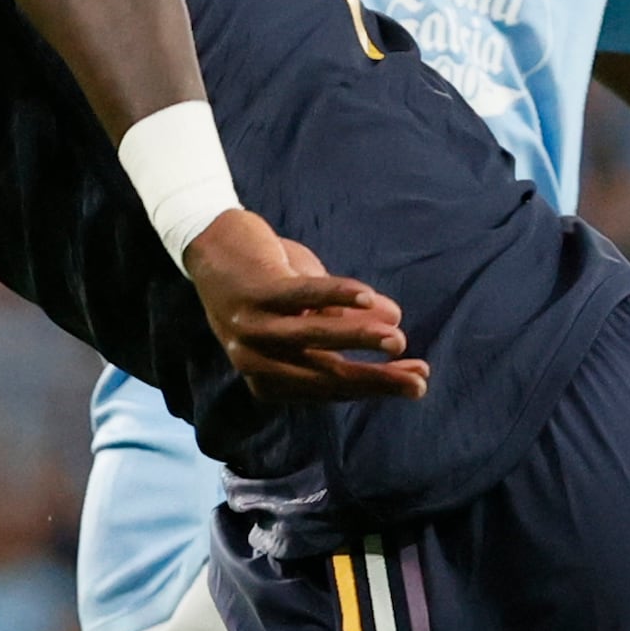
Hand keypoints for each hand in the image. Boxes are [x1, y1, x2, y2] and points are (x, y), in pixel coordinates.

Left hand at [182, 211, 428, 404]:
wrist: (211, 241)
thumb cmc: (267, 279)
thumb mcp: (310, 306)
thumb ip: (347, 319)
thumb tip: (396, 321)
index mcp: (269, 378)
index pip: (332, 389)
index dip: (376, 386)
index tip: (418, 382)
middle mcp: (255, 361)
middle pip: (326, 375)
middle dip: (375, 378)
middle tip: (418, 378)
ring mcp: (252, 329)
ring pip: (315, 340)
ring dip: (359, 339)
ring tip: (398, 340)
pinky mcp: (255, 293)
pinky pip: (303, 297)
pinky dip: (337, 296)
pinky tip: (368, 297)